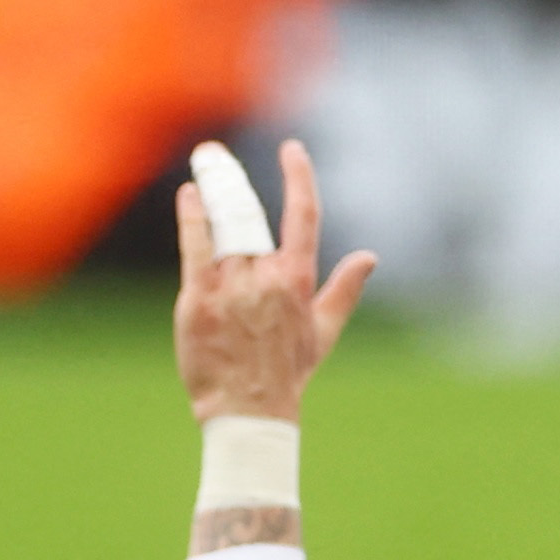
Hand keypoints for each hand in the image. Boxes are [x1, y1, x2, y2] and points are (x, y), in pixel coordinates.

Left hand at [173, 139, 377, 423]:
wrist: (249, 410)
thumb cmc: (287, 372)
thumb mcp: (324, 330)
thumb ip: (345, 289)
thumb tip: (370, 257)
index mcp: (298, 280)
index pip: (304, 215)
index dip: (299, 177)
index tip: (292, 149)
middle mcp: (267, 278)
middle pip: (251, 214)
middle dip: (232, 177)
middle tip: (213, 151)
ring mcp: (232, 288)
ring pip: (224, 227)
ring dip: (212, 191)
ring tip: (203, 164)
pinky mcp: (200, 301)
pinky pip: (197, 248)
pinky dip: (193, 218)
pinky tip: (189, 196)